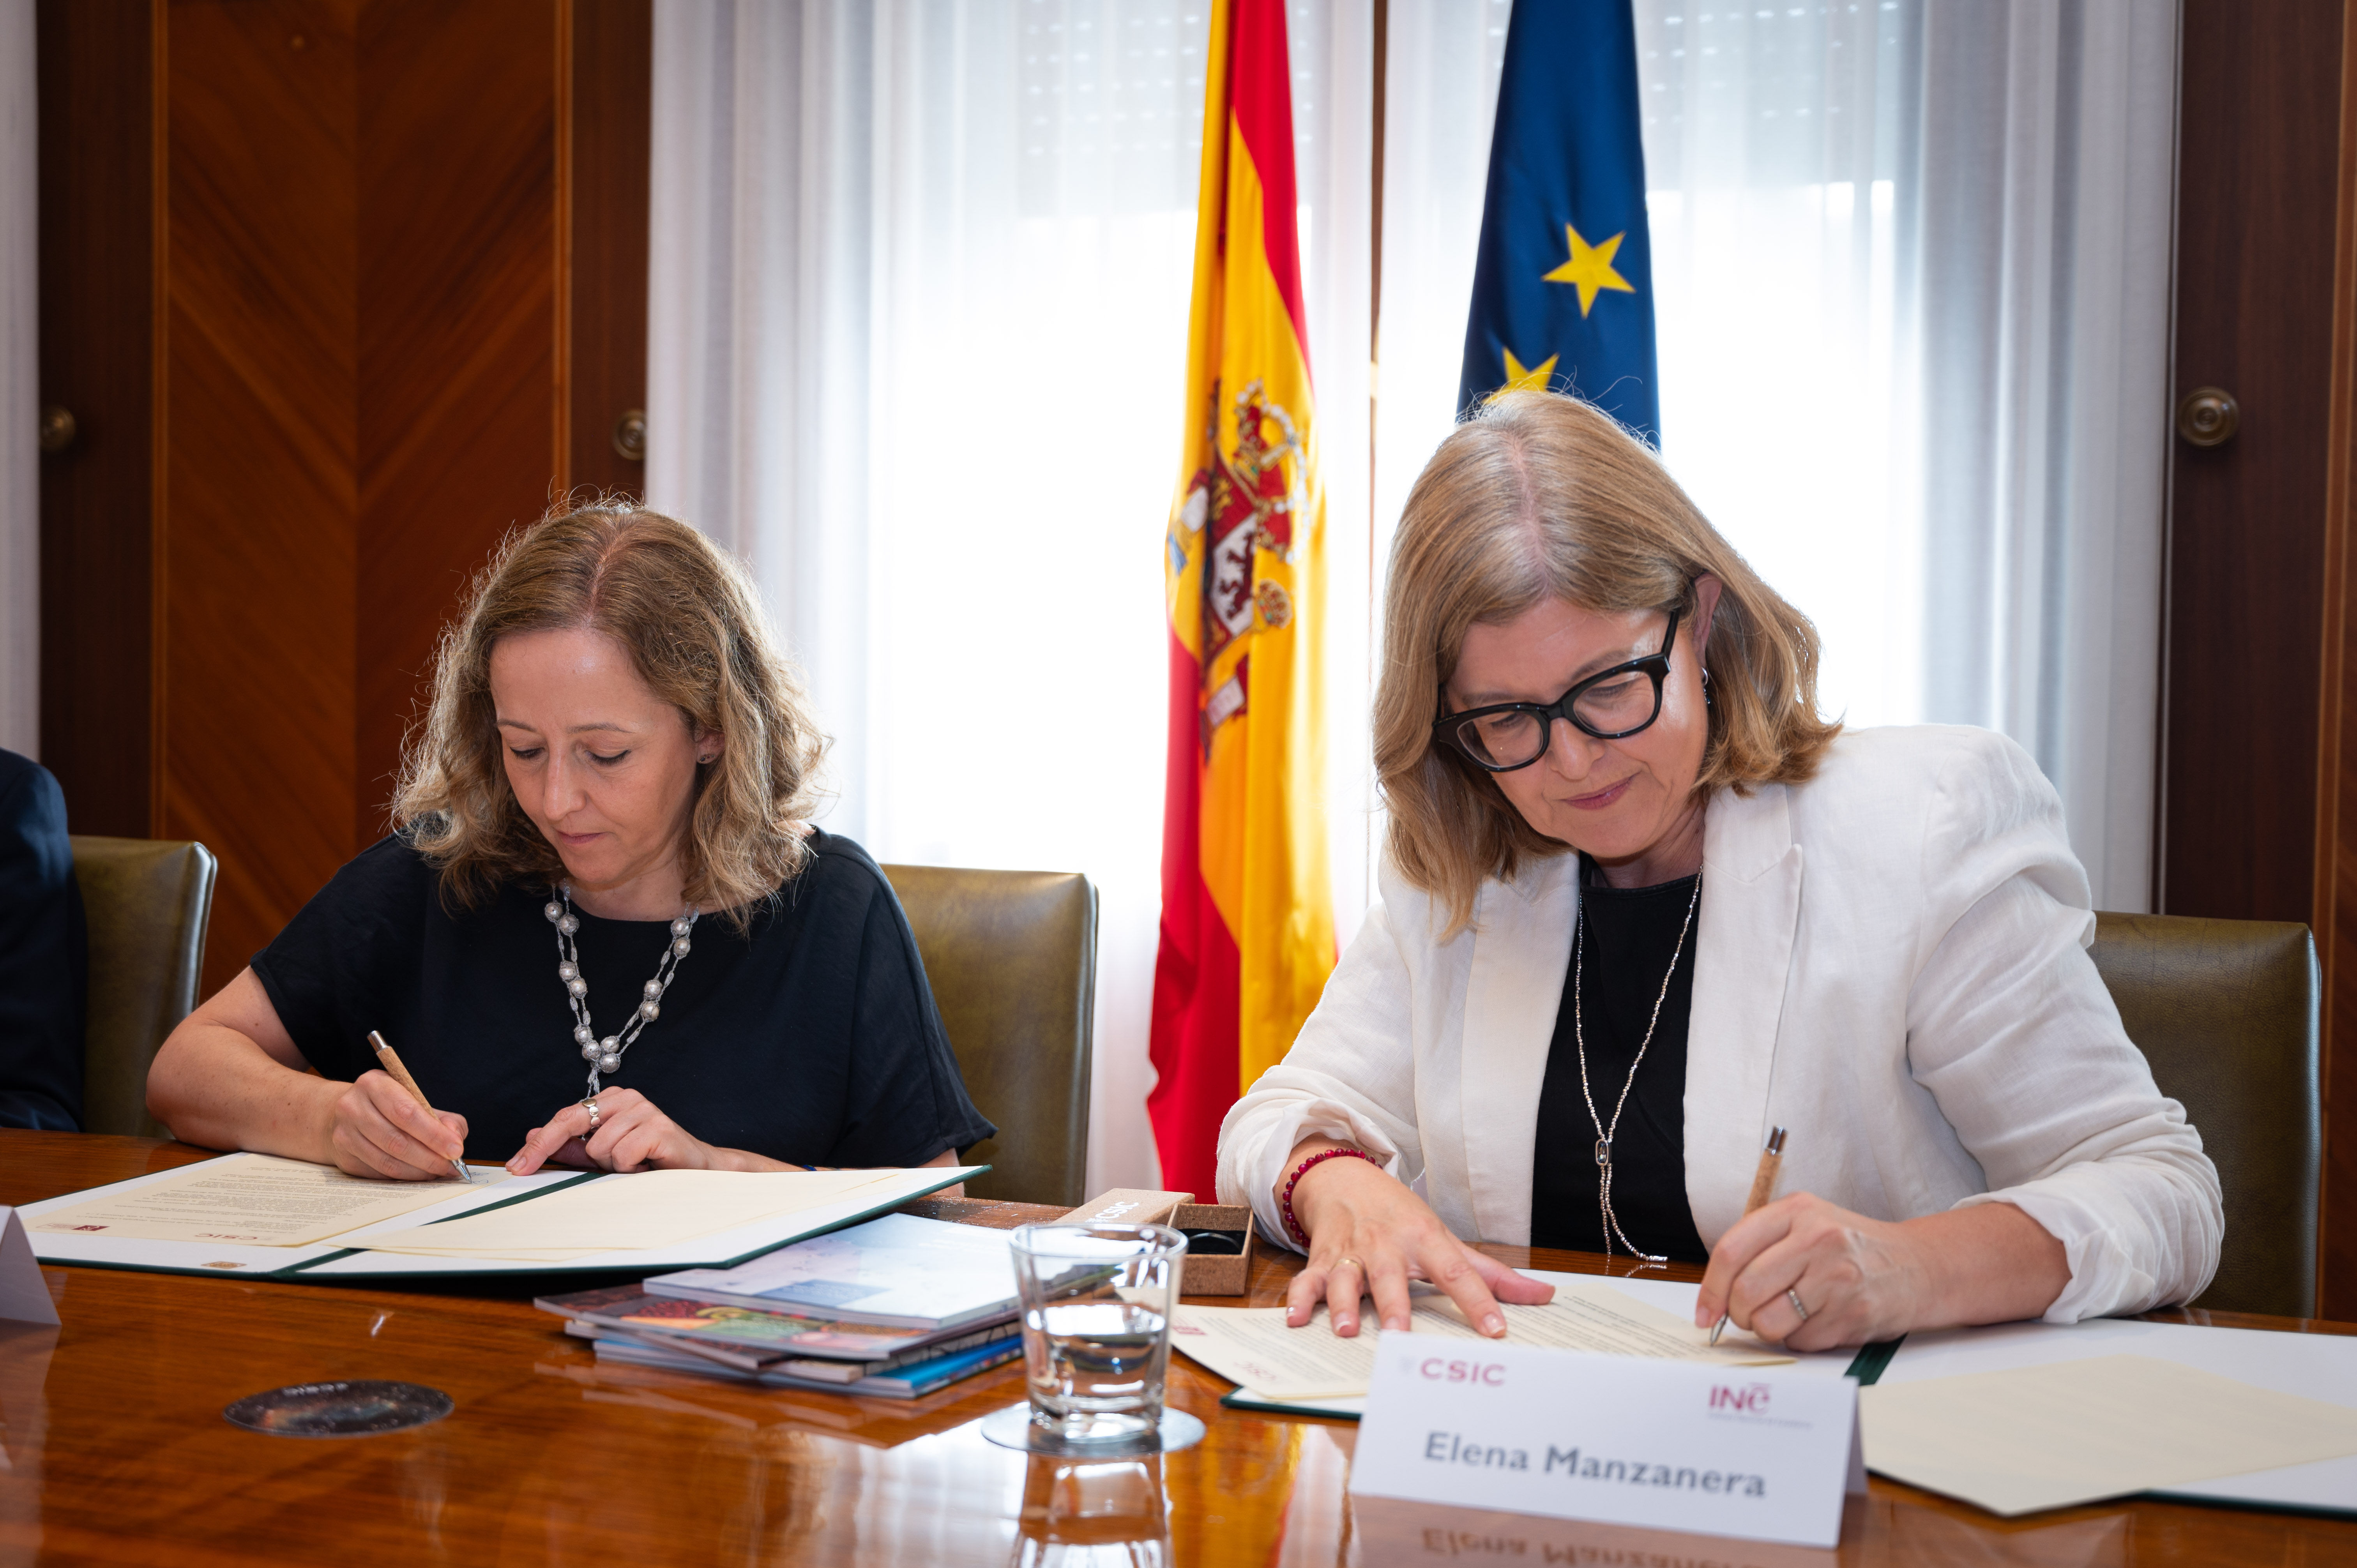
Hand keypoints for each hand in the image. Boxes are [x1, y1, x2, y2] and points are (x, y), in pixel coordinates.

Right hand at [325, 1070, 468, 1180]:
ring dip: (418, 1171)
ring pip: (387, 1161)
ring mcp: (344, 1134)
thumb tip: (455, 1140)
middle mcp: (353, 1108)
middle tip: (450, 1166)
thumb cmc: (388, 1105)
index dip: (433, 1134)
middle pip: (396, 1141)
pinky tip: (419, 1174)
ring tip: (438, 1172)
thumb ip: (442, 1117)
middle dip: (430, 1158)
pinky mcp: (344, 1157)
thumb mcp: (414, 1098)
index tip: (455, 1149)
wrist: (344, 1113)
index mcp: (374, 1084)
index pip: (406, 1113)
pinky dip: (403, 1177)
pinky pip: (378, 1173)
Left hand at [506, 1087, 725, 1175]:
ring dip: (614, 1166)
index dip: (538, 1142)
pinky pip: (622, 1154)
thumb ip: (572, 1147)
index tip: (516, 1166)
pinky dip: (631, 1168)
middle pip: (574, 1126)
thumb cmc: (651, 1161)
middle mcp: (627, 1098)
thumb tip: (533, 1136)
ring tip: (636, 1165)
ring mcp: (644, 1109)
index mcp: (612, 1100)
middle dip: (568, 1153)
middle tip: (567, 1169)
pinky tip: (648, 1165)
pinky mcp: (658, 1126)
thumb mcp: (605, 1156)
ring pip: (598, 1147)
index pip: (565, 1117)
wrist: (698, 1170)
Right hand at [1280, 1139, 1553, 1339]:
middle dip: (1394, 1304)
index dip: (1477, 1301)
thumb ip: (1491, 1274)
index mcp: (1425, 1240)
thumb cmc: (1401, 1216)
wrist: (1345, 1178)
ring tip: (1347, 1330)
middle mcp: (1387, 1245)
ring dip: (1344, 1303)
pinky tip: (1297, 1320)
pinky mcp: (1322, 1258)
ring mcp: (1351, 1252)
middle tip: (1400, 1334)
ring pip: (1345, 1278)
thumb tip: (1544, 1296)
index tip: (1495, 1330)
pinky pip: (1308, 1280)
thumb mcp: (1446, 1239)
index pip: (1456, 1272)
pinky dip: (1300, 1299)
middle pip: (1392, 1276)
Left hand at [1692, 1192, 2069, 1349]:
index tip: (1705, 1313)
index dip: (1710, 1289)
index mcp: (1796, 1212)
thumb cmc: (1850, 1247)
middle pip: (1746, 1291)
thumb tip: (1715, 1294)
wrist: (1917, 1265)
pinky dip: (1800, 1340)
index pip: (1731, 1251)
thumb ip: (1761, 1246)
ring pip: (1770, 1322)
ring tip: (1788, 1317)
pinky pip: (1801, 1341)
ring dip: (1769, 1330)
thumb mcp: (1806, 1224)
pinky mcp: (1854, 1313)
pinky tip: (1820, 1321)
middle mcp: (1816, 1240)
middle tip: (1747, 1317)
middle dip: (1738, 1314)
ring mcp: (1837, 1278)